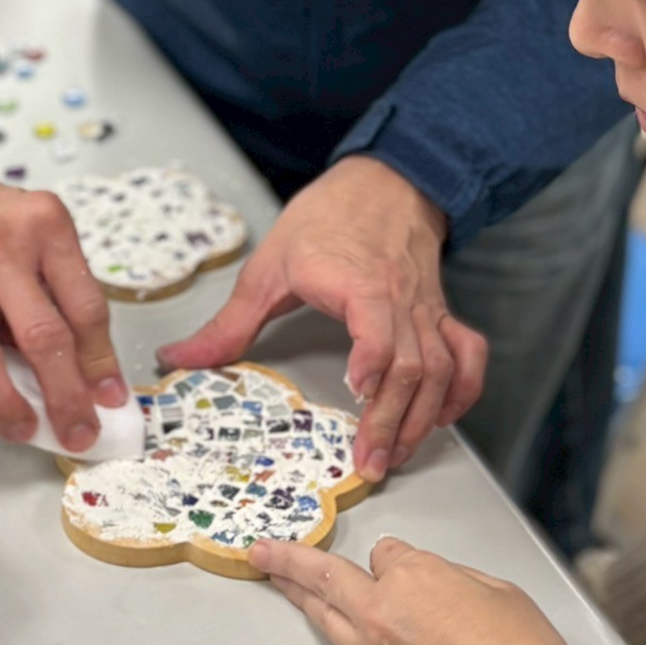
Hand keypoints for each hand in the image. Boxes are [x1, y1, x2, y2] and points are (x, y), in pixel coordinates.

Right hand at [0, 112, 125, 447]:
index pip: (86, 306)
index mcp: (46, 227)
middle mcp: (2, 249)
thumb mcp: (35, 229)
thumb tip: (84, 366)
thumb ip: (58, 288)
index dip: (101, 362)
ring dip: (9, 408)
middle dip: (67, 397)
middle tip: (79, 430)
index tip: (110, 396)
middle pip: (44, 337)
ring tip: (26, 429)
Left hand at [159, 156, 485, 481]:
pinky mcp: (440, 313)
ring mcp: (425, 309)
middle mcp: (399, 300)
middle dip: (392, 420)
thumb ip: (230, 321)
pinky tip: (440, 418)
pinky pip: (466, 355)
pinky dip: (461, 391)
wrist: (385, 182)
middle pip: (412, 366)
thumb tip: (180, 358)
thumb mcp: (269, 264)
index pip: (378, 326)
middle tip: (370, 462)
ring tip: (395, 454)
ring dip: (422, 418)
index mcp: (357, 282)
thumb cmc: (327, 219)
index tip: (357, 389)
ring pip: (440, 369)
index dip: (373, 359)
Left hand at [251, 535, 608, 644]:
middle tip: (263, 550)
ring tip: (274, 579)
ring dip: (297, 596)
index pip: (388, 553)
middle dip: (289, 560)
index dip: (401, 560)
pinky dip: (346, 641)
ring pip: (325, 619)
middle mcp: (383, 615)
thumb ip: (451, 578)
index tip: (411, 567)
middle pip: (325, 577)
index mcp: (415, 578)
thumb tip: (430, 583)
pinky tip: (345, 637)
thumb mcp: (499, 592)